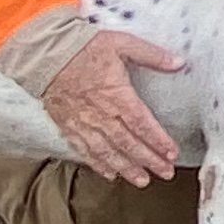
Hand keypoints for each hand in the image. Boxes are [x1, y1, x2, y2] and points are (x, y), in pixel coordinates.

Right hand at [42, 29, 185, 184]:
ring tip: (142, 180)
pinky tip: (109, 173)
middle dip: (149, 160)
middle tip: (165, 173)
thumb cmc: (83, 47)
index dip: (159, 141)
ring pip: (108, 152)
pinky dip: (98, 164)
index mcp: (117, 95)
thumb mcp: (122, 43)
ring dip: (126, 168)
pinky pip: (84, 150)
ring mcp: (83, 123)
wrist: (45, 54)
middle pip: (129, 144)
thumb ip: (152, 55)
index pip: (143, 124)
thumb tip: (178, 62)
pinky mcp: (68, 126)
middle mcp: (101, 114)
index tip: (172, 154)